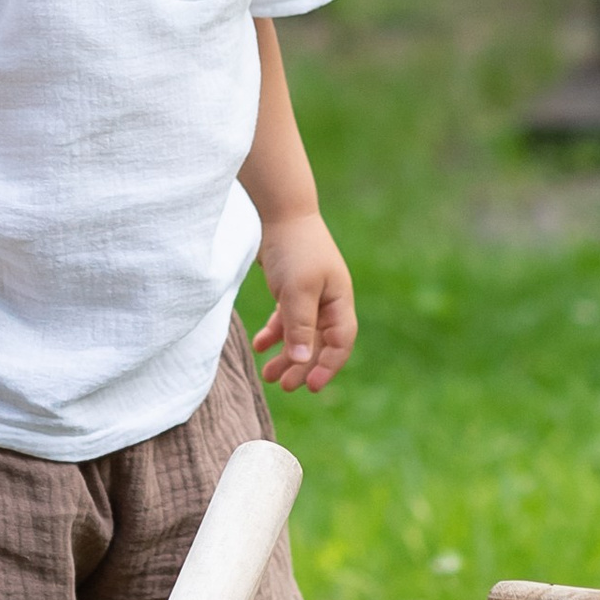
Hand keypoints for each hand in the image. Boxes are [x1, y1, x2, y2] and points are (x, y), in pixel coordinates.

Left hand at [251, 213, 355, 392]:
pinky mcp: (291, 289)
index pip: (340, 343)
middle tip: (284, 386)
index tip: (311, 387)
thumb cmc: (295, 249)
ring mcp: (310, 296)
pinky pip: (286, 320)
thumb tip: (301, 362)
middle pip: (319, 344)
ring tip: (267, 375)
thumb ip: (300, 327)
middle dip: (302, 367)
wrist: (280, 212)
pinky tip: (259, 345)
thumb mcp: (298, 290)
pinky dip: (274, 334)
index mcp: (339, 301)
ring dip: (285, 356)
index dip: (328, 366)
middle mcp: (328, 301)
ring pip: (300, 335)